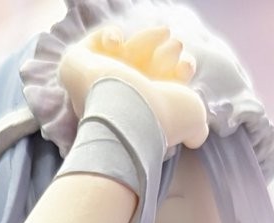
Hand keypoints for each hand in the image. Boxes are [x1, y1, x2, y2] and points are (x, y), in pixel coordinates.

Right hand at [58, 24, 209, 150]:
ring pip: (124, 54)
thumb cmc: (158, 116)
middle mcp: (117, 101)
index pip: (158, 88)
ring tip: (163, 33)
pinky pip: (93, 45)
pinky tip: (118, 44)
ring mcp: (96, 85)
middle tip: (175, 45)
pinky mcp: (77, 67)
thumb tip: (196, 138)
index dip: (178, 71)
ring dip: (146, 41)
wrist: (122, 113)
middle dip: (165, 54)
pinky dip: (109, 36)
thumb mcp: (190, 121)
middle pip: (143, 68)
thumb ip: (196, 127)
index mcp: (140, 115)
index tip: (186, 66)